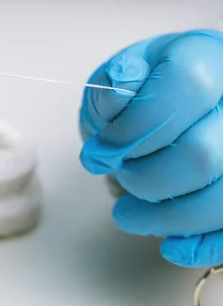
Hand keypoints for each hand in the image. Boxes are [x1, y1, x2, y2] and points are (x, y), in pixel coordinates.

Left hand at [79, 29, 222, 267]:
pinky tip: (172, 247)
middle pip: (204, 154)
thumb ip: (116, 86)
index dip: (135, 129)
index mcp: (206, 58)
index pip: (185, 89)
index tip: (99, 152)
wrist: (178, 102)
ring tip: (129, 216)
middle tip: (117, 180)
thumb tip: (121, 88)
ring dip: (168, 217)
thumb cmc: (145, 90)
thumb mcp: (119, 77)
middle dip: (147, 178)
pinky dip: (204, 243)